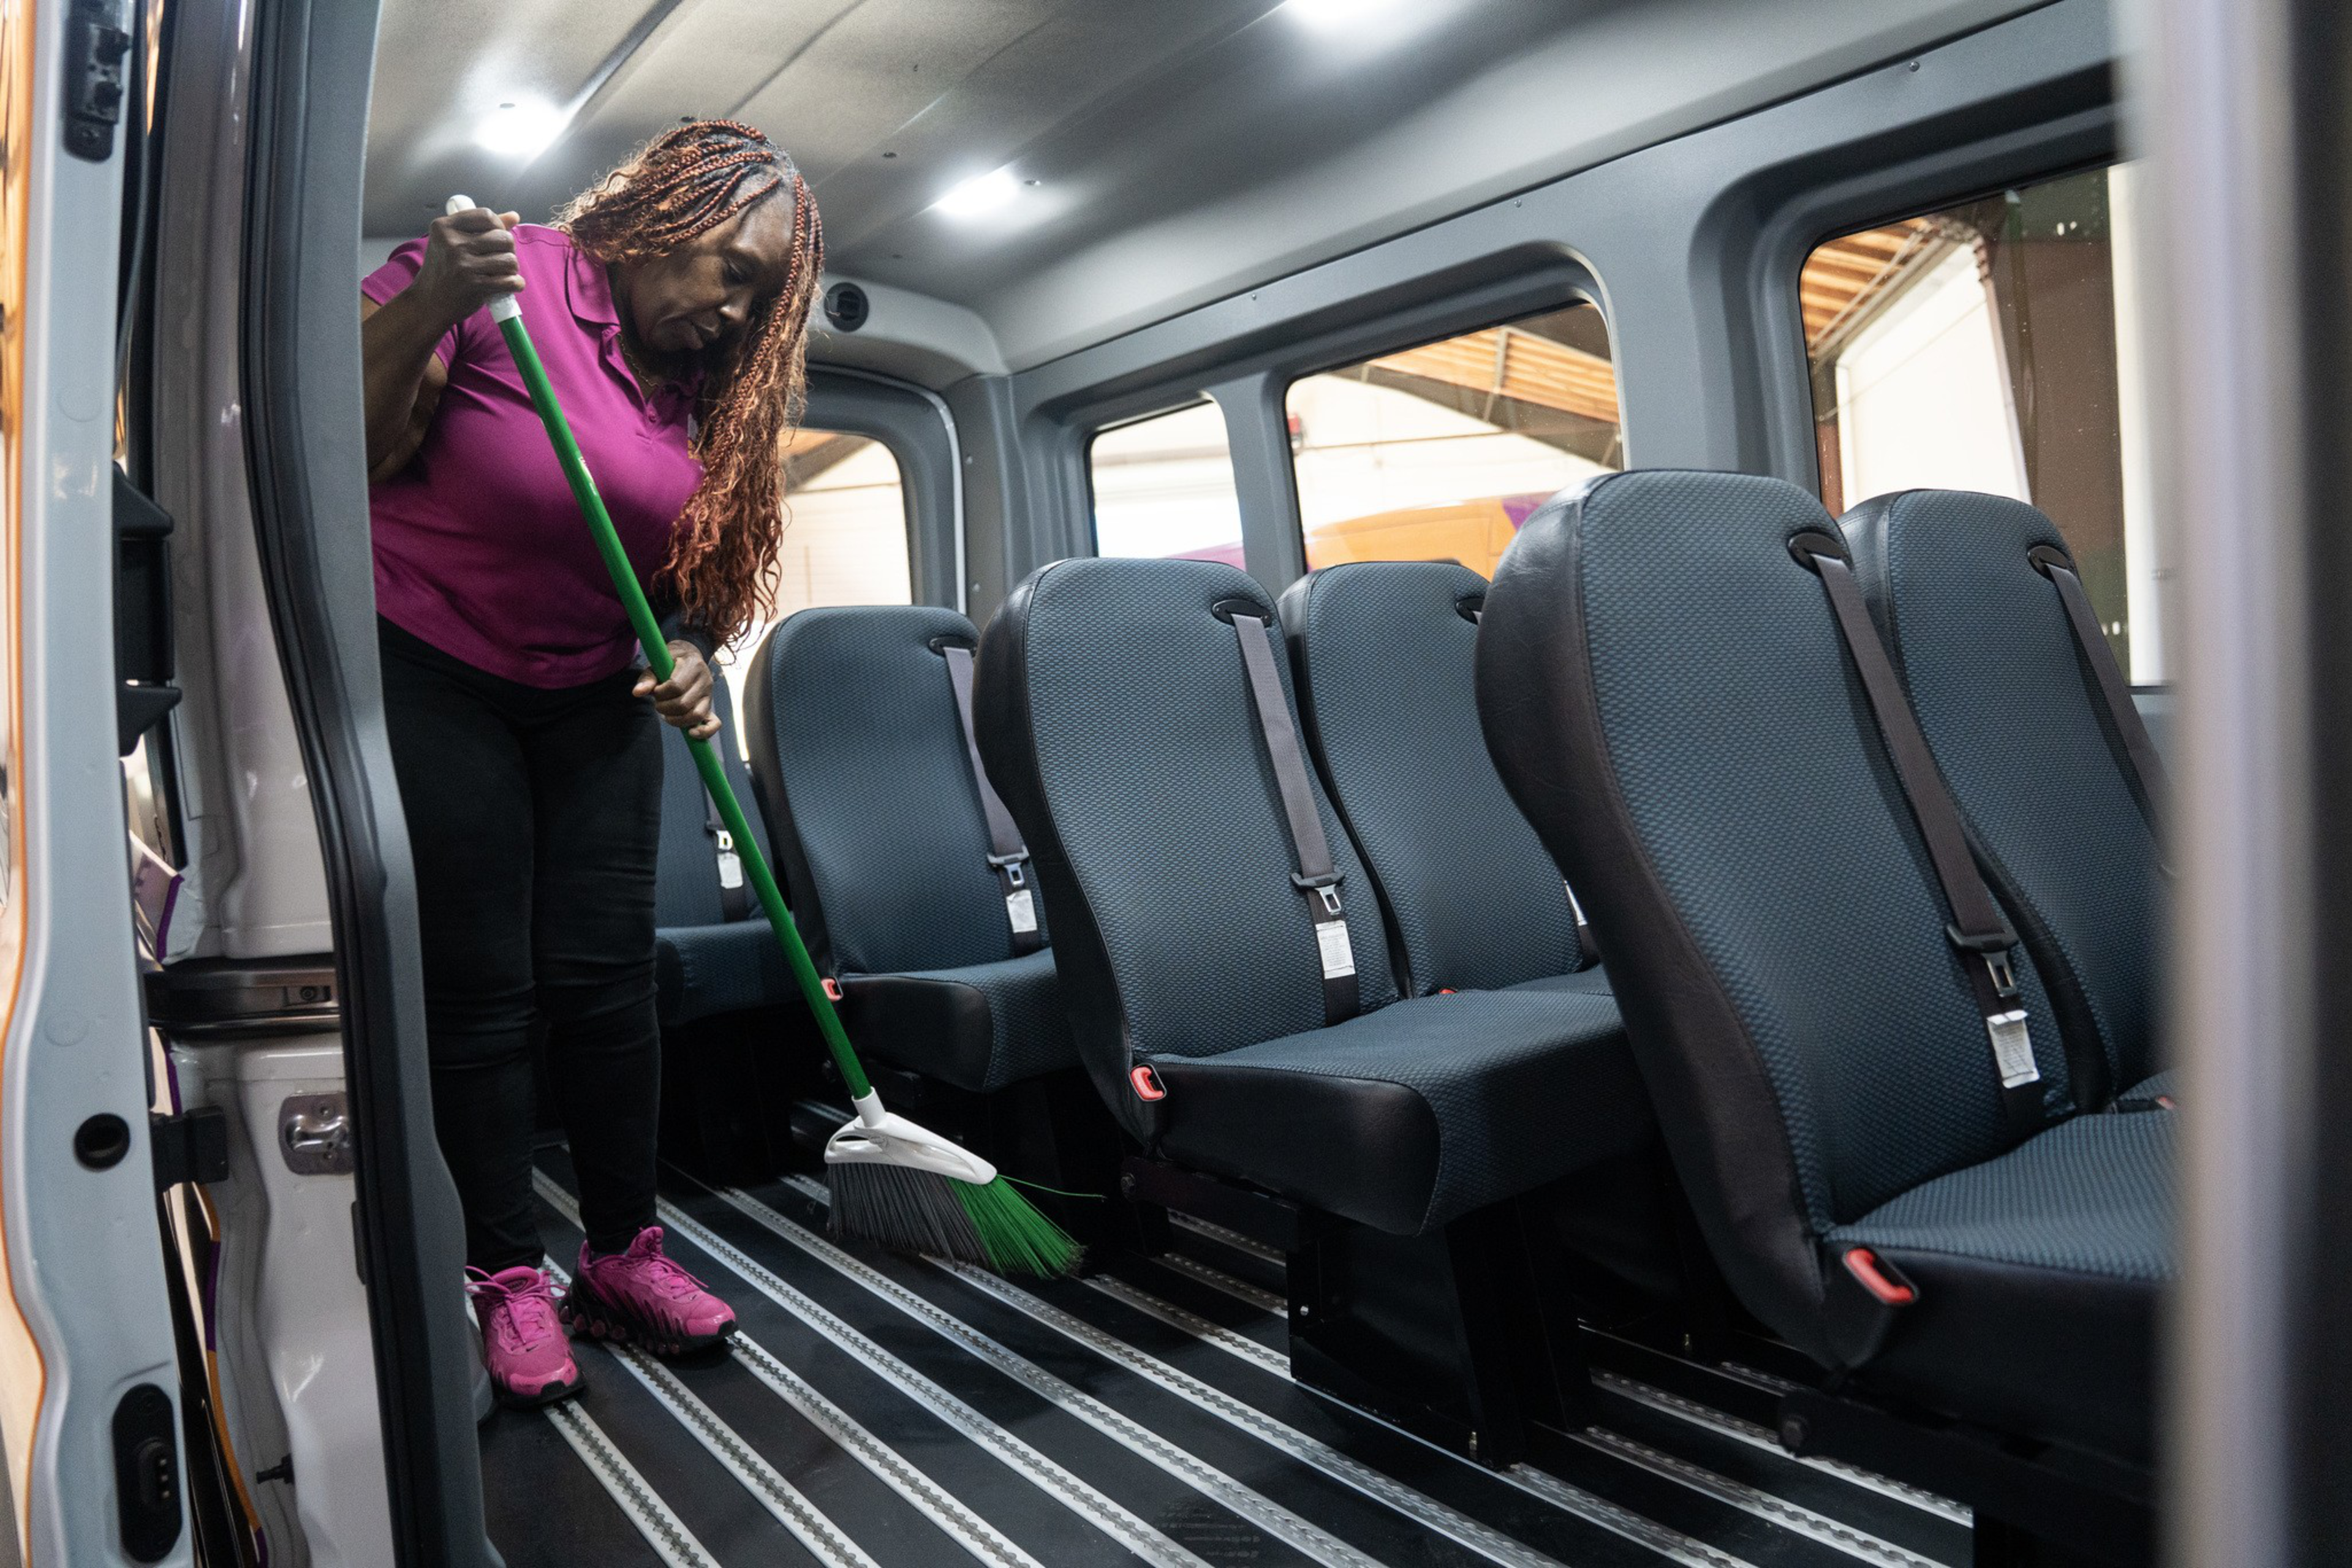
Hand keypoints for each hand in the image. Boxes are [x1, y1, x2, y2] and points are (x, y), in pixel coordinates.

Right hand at [411, 206, 522, 326]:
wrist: (428, 303)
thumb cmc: (444, 271)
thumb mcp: (452, 243)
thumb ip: (481, 227)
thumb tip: (514, 216)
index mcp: (444, 226)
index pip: (486, 215)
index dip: (499, 226)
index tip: (497, 237)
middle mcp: (452, 243)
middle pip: (503, 237)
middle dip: (509, 249)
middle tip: (501, 259)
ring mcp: (462, 264)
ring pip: (509, 259)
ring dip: (512, 268)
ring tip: (504, 272)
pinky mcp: (473, 284)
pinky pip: (509, 280)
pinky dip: (515, 283)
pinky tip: (511, 284)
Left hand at [636, 642, 720, 739]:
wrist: (689, 657)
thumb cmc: (670, 662)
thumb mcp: (657, 664)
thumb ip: (647, 678)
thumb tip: (637, 693)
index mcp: (693, 665)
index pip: (676, 686)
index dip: (661, 693)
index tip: (655, 691)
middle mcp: (705, 680)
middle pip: (684, 704)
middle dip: (665, 708)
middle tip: (658, 704)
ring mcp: (709, 695)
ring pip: (695, 715)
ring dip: (677, 720)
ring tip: (667, 715)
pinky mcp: (709, 706)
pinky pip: (714, 723)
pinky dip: (704, 732)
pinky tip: (690, 733)